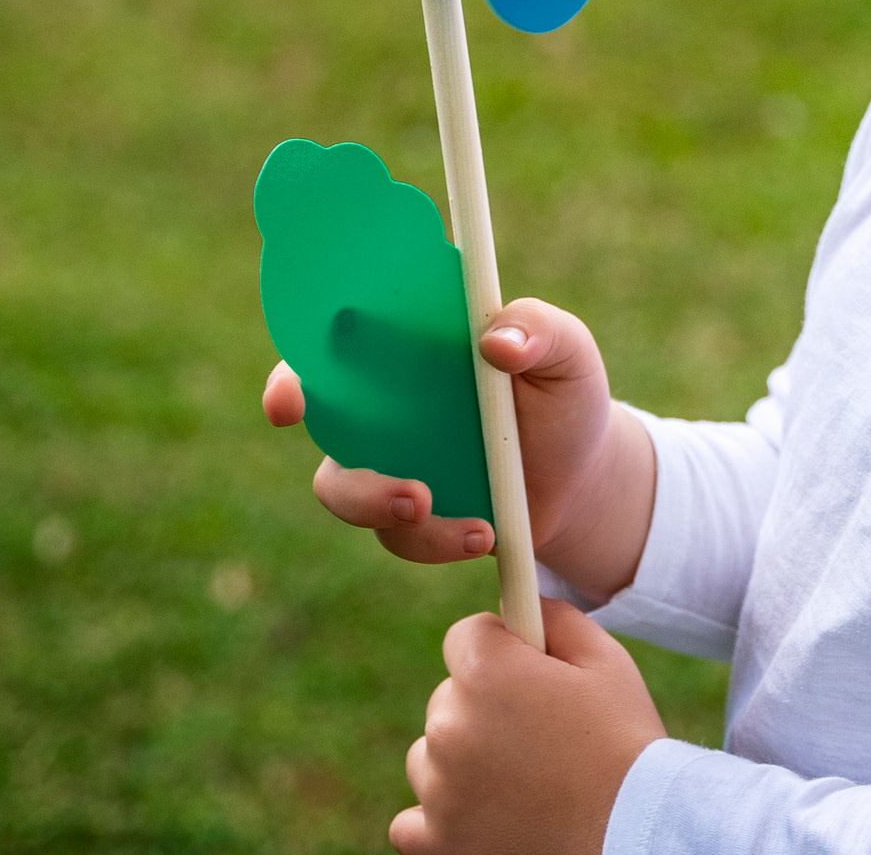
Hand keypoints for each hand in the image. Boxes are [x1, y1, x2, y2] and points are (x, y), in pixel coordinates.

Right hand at [263, 298, 655, 599]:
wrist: (581, 476)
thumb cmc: (564, 395)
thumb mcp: (567, 353)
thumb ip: (539, 331)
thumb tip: (497, 341)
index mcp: (408, 344)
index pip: (331, 340)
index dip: (295, 367)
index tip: (289, 400)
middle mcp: (381, 402)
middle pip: (316, 418)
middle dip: (328, 459)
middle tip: (391, 478)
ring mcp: (388, 462)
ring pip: (343, 489)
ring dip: (377, 502)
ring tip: (428, 506)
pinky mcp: (409, 519)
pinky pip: (398, 536)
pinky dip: (436, 539)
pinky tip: (486, 531)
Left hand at [390, 600, 664, 854]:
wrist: (637, 835)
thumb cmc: (626, 747)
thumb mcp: (606, 662)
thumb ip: (555, 617)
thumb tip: (521, 602)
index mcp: (487, 673)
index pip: (465, 637)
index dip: (499, 650)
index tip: (526, 674)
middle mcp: (451, 727)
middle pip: (448, 698)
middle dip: (484, 707)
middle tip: (538, 737)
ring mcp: (439, 792)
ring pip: (431, 757)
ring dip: (461, 763)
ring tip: (521, 782)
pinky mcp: (435, 845)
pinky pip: (412, 821)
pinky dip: (440, 819)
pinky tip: (484, 815)